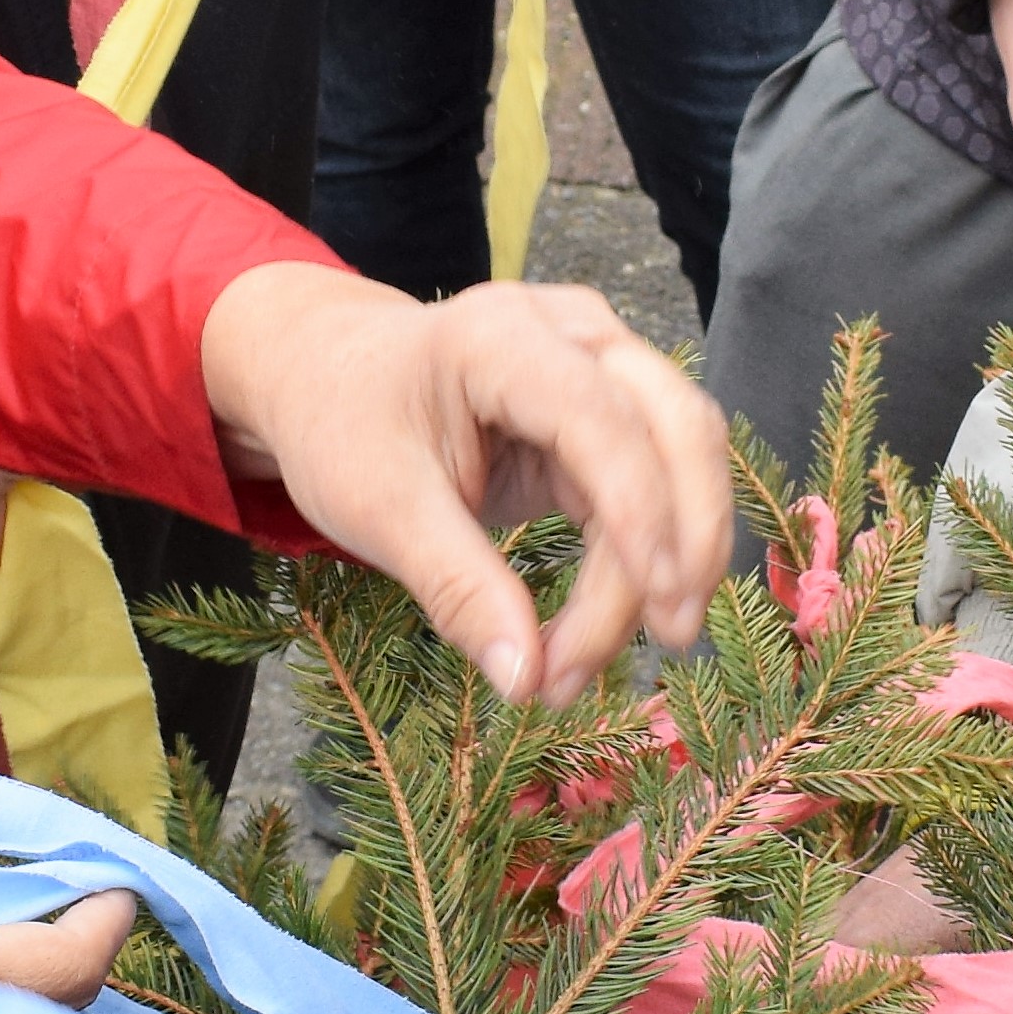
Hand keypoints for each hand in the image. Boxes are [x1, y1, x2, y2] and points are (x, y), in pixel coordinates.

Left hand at [201, 264, 727, 702]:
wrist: (326, 376)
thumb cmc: (342, 425)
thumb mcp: (379, 510)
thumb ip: (456, 588)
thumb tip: (524, 680)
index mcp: (498, 337)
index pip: (601, 414)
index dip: (642, 506)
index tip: (655, 602)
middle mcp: (571, 333)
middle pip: (676, 425)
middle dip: (685, 539)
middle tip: (668, 639)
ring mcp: (601, 364)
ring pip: (686, 457)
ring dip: (674, 559)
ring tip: (596, 661)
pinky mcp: (610, 412)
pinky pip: (658, 485)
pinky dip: (645, 560)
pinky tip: (604, 628)